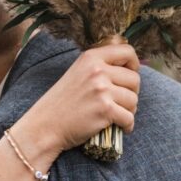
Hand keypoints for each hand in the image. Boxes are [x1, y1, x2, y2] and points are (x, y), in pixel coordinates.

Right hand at [23, 39, 140, 156]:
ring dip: (129, 111)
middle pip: (134, 79)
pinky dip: (127, 125)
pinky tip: (121, 128)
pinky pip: (129, 118)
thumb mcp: (77, 73)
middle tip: (121, 103)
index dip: (134, 65)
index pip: (127, 52)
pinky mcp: (104, 110)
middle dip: (131, 93)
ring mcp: (101, 90)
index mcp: (91, 58)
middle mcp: (97, 70)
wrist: (45, 126)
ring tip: (117, 116)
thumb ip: (99, 67)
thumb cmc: (62, 102)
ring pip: (133, 100)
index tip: (130, 76)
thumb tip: (129, 69)